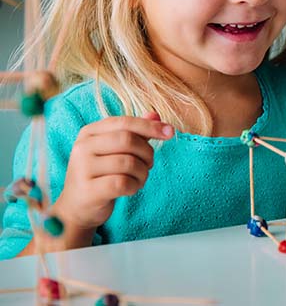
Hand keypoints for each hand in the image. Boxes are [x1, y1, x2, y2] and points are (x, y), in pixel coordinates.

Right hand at [52, 113, 172, 233]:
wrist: (77, 208)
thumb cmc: (101, 175)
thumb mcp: (115, 150)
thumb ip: (135, 132)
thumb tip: (155, 115)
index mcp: (89, 132)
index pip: (125, 122)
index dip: (150, 126)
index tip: (171, 132)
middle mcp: (82, 147)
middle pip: (128, 140)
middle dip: (147, 153)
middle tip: (149, 164)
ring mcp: (82, 169)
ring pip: (128, 163)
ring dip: (143, 172)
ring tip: (139, 179)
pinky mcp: (88, 190)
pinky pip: (122, 183)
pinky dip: (134, 186)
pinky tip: (131, 189)